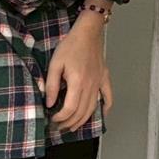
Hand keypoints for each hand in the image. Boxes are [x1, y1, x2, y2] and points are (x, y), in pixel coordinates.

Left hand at [45, 13, 112, 131]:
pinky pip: (108, 96)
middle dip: (70, 123)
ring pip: (93, 108)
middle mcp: (91, 85)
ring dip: (83, 120)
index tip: (52, 118)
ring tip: (73, 126)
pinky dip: (106, 107)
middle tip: (59, 126)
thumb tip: (50, 103)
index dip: (60, 118)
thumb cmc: (70, 45)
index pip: (70, 109)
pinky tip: (102, 114)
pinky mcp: (104, 77)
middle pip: (82, 112)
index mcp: (78, 82)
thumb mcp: (55, 64)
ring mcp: (99, 82)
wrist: (88, 32)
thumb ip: (52, 85)